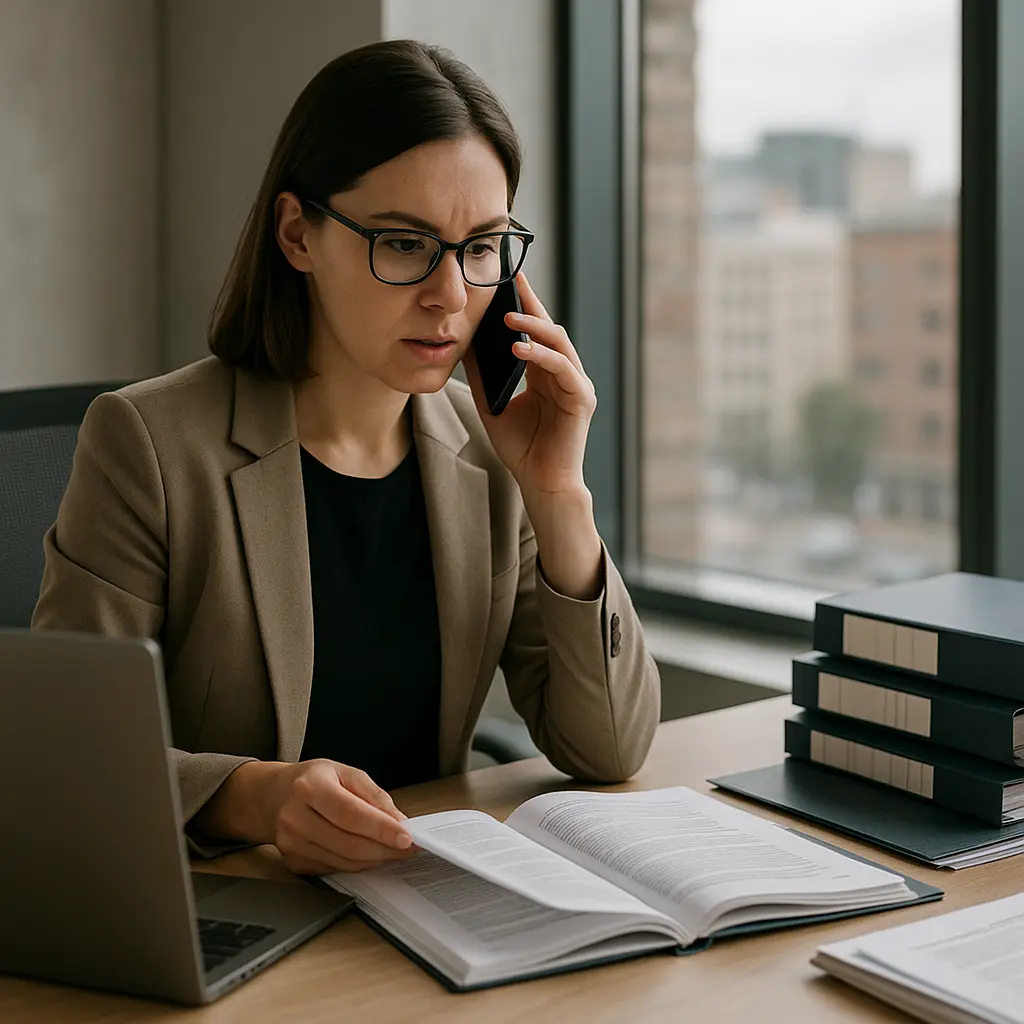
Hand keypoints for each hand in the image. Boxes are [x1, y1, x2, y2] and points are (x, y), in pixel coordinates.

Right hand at [208, 759, 414, 874]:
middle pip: (348, 843)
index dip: (381, 828)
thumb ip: (373, 795)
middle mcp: (295, 817)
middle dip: (385, 849)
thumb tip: (398, 820)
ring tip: (394, 850)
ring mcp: (291, 844)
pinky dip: (358, 864)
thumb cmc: (311, 781)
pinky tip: (370, 853)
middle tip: (409, 847)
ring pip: (344, 861)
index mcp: (309, 787)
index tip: (407, 837)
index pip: (350, 814)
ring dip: (375, 859)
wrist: (270, 797)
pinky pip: (334, 868)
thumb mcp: (344, 772)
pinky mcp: (293, 862)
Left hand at [463, 271, 596, 498]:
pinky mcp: (582, 398)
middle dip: (531, 302)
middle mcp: (563, 372)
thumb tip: (463, 344)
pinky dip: (542, 356)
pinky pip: (563, 368)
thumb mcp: (491, 404)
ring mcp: (576, 384)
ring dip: (535, 326)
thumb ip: (482, 376)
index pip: (534, 331)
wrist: (540, 482)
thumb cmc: (521, 448)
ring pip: (559, 342)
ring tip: (508, 315)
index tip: (505, 279)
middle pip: (549, 327)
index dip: (522, 304)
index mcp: (544, 372)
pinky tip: (519, 348)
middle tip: (513, 278)